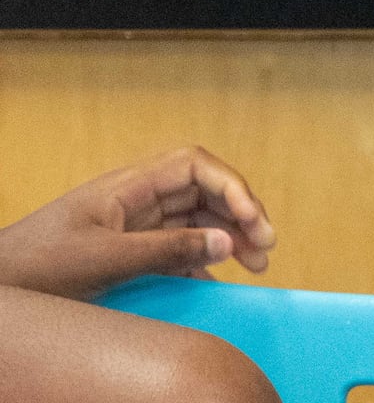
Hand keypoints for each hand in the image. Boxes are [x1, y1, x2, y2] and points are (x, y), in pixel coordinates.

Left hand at [0, 149, 276, 299]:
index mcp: (129, 186)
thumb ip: (169, 249)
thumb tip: (226, 242)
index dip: (233, 187)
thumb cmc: (37, 265)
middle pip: (203, 192)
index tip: (253, 220)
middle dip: (240, 214)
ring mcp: (131, 224)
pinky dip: (202, 258)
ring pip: (196, 218)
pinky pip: (177, 245)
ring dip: (228, 237)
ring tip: (255, 264)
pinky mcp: (126, 249)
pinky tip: (215, 277)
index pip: (196, 167)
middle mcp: (135, 198)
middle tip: (265, 248)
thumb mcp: (106, 259)